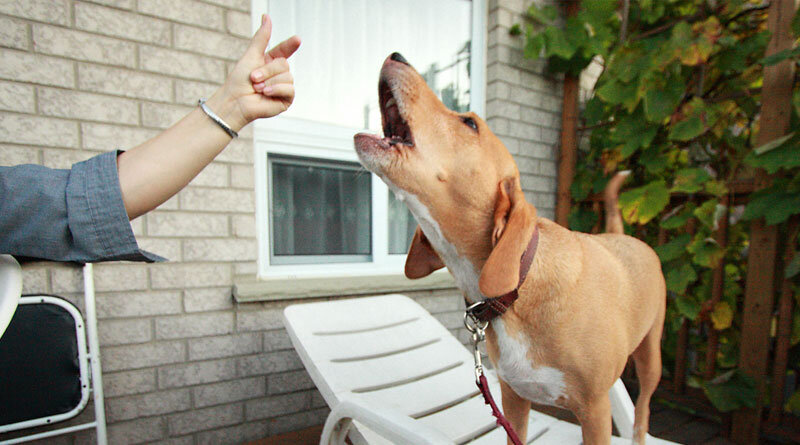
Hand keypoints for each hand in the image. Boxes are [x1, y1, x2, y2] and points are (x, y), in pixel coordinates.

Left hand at [206, 14, 299, 131]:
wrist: (235, 102)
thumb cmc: (239, 81)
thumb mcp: (251, 55)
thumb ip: (261, 38)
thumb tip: (266, 17)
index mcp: (271, 62)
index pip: (284, 50)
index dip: (290, 45)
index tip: (297, 39)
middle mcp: (279, 74)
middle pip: (284, 64)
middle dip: (267, 71)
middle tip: (253, 78)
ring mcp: (284, 87)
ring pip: (287, 76)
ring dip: (269, 82)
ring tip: (258, 88)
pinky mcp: (286, 99)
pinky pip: (289, 89)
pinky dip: (276, 89)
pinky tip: (266, 94)